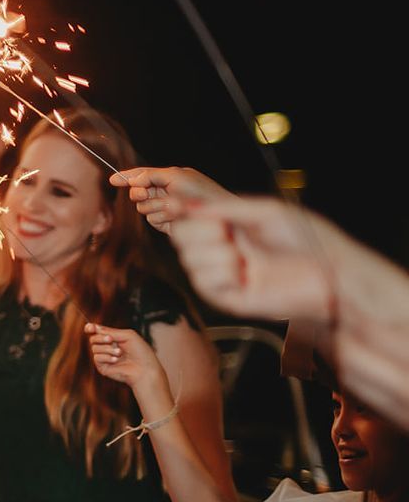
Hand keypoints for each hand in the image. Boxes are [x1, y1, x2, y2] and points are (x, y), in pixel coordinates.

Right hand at [86, 323, 168, 395]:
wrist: (144, 368)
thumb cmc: (140, 352)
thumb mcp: (127, 335)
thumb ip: (110, 331)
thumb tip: (94, 327)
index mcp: (113, 338)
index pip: (98, 332)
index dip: (91, 328)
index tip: (90, 327)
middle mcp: (107, 347)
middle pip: (93, 338)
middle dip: (100, 338)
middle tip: (111, 340)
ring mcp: (104, 358)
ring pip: (94, 348)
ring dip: (107, 349)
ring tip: (120, 353)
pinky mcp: (102, 367)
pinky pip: (96, 358)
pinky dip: (106, 357)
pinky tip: (116, 360)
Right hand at [109, 165, 228, 233]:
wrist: (216, 216)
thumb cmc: (201, 192)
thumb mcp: (176, 176)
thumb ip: (151, 175)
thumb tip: (133, 180)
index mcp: (170, 177)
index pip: (143, 175)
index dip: (127, 177)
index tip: (113, 179)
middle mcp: (166, 192)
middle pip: (138, 191)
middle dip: (139, 192)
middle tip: (144, 193)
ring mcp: (165, 208)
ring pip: (143, 207)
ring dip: (156, 206)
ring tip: (173, 206)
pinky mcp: (166, 224)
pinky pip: (151, 219)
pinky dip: (161, 217)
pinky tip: (174, 217)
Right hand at [172, 195, 336, 321]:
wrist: (330, 276)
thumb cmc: (308, 241)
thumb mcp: (266, 213)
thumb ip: (227, 208)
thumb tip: (188, 205)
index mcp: (231, 226)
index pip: (190, 216)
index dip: (179, 210)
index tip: (172, 203)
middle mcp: (222, 250)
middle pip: (180, 236)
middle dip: (198, 230)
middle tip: (226, 231)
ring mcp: (222, 275)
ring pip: (188, 258)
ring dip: (215, 252)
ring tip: (244, 256)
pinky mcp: (225, 298)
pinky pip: (203, 280)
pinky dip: (223, 273)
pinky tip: (245, 274)